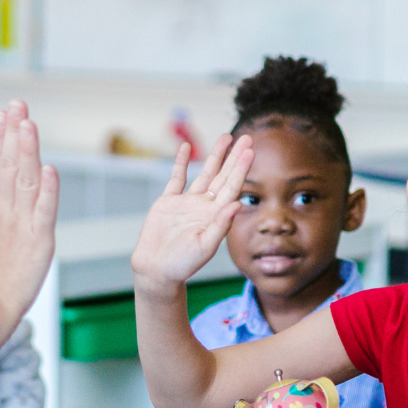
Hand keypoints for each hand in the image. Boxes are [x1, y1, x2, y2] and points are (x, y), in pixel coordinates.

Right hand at [0, 100, 58, 319]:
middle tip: (17, 104)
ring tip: (28, 124)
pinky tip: (49, 169)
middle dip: (13, 132)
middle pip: (8, 165)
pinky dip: (47, 190)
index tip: (2, 114)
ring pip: (24, 180)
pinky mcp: (38, 241)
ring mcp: (20, 224)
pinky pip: (44, 211)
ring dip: (27, 151)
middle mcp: (3, 211)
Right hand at [131, 133, 253, 291]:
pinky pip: (176, 179)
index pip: (232, 187)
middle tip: (247, 137)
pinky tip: (186, 148)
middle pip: (223, 176)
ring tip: (226, 137)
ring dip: (215, 155)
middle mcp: (204, 206)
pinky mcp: (168, 203)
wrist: (156, 270)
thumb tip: (237, 204)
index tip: (250, 151)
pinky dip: (181, 163)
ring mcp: (187, 203)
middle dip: (234, 157)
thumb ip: (221, 225)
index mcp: (215, 216)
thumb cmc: (182, 264)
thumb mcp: (205, 246)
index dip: (241, 168)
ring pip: (204, 173)